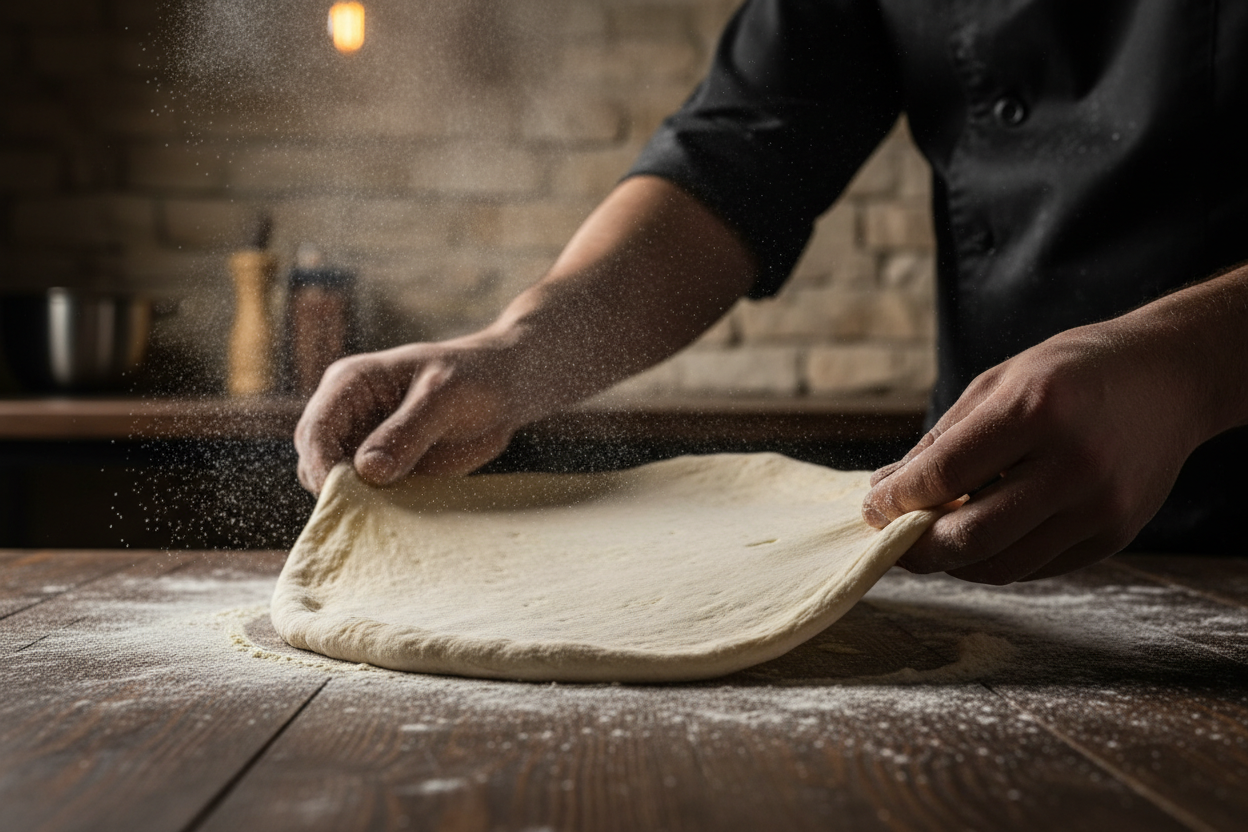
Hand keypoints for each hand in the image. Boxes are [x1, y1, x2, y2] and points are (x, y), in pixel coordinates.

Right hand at [294, 335, 522, 494]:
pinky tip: (400, 512)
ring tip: (390, 510)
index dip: (322, 465)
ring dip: (354, 501)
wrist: (505, 391)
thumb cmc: (475, 379)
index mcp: (350, 383)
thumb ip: (407, 431)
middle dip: (335, 487)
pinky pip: (365, 495)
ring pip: (335, 483)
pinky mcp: (382, 467)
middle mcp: (347, 413)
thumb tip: (368, 471)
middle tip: (371, 508)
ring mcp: (362, 442)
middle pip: (314, 460)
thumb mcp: (444, 398)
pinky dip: (375, 507)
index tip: (346, 494)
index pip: (315, 429)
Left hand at [861, 321, 1206, 583]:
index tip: (872, 506)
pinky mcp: (1115, 534)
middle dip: (917, 548)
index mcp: (1035, 411)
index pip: (945, 475)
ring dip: (954, 562)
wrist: (1172, 377)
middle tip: (892, 541)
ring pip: (1002, 564)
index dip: (897, 499)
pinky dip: (996, 560)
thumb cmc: (1072, 371)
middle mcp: (1072, 464)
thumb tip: (886, 488)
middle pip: (971, 536)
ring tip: (931, 541)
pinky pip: (1036, 566)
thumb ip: (942, 441)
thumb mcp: (998, 383)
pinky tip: (978, 539)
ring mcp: (1099, 506)